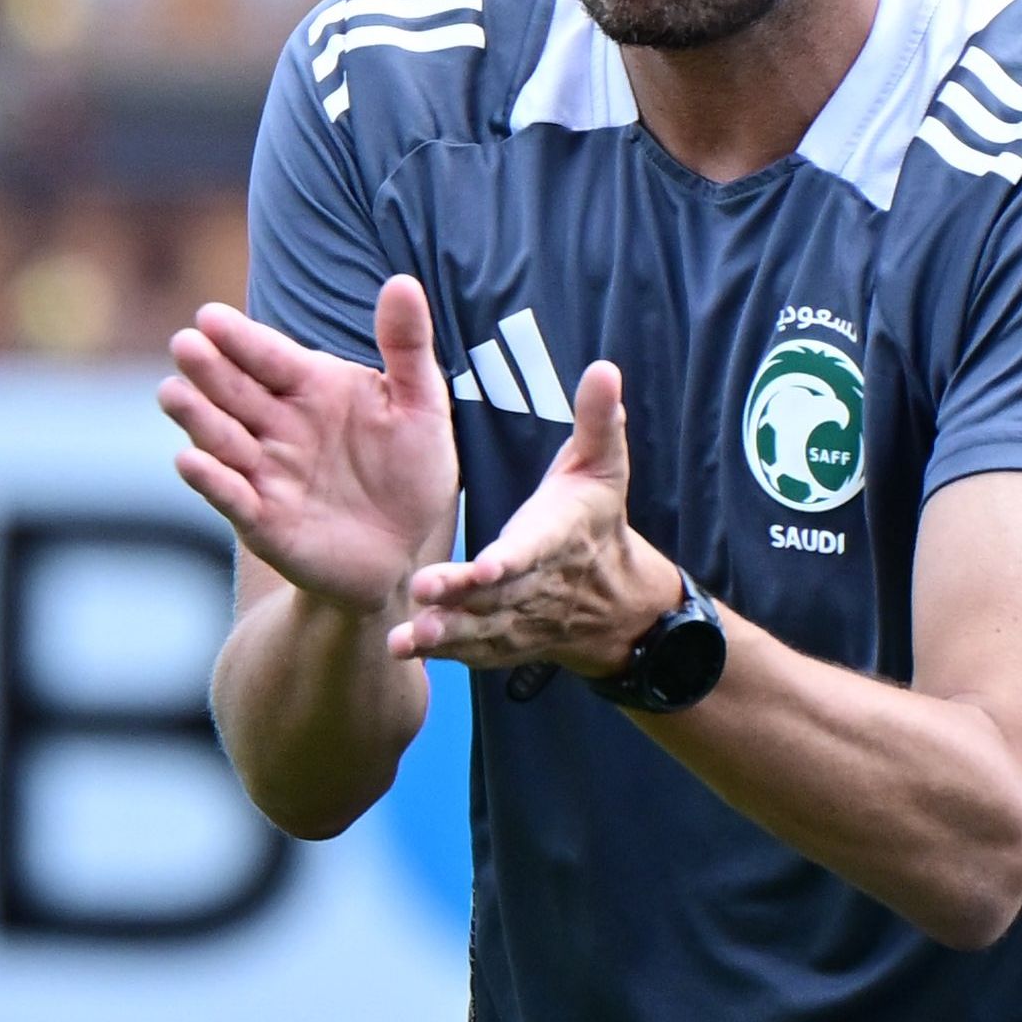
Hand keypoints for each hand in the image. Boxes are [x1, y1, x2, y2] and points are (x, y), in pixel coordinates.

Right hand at [161, 278, 459, 615]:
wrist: (403, 550)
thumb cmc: (410, 471)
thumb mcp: (422, 406)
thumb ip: (407, 347)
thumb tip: (403, 282)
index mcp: (311, 386)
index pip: (268, 355)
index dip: (240, 338)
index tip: (211, 317)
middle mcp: (278, 425)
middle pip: (235, 391)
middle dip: (209, 369)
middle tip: (185, 344)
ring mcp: (265, 472)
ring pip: (222, 438)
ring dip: (196, 417)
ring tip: (172, 393)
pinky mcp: (262, 520)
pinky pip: (232, 496)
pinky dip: (211, 481)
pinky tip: (190, 461)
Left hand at [391, 361, 680, 676]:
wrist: (617, 602)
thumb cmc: (596, 521)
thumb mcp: (603, 467)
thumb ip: (599, 421)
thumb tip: (604, 368)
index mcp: (560, 538)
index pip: (534, 550)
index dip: (511, 560)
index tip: (487, 566)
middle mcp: (539, 584)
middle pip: (498, 594)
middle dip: (461, 596)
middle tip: (422, 593)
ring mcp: (521, 618)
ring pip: (481, 629)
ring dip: (445, 634)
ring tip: (407, 637)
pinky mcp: (505, 641)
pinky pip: (475, 651)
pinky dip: (443, 654)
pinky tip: (404, 649)